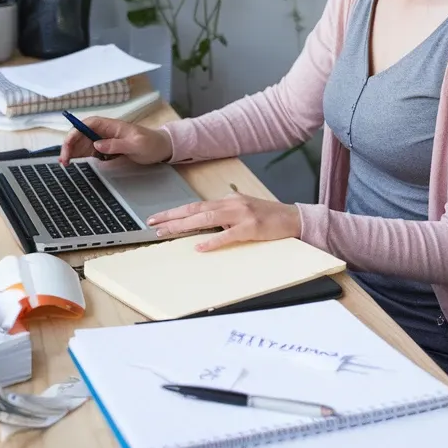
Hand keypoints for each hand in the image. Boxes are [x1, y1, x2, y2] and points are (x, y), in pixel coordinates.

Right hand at [59, 117, 172, 165]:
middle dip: (70, 145)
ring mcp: (104, 141)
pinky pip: (88, 152)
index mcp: (111, 126)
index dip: (75, 131)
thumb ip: (116, 145)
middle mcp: (104, 132)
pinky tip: (73, 164)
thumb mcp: (136, 145)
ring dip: (72, 152)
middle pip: (81, 134)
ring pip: (82, 144)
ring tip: (65, 164)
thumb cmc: (150, 143)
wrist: (160, 149)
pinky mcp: (105, 151)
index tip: (68, 144)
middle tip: (64, 160)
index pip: (88, 124)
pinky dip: (79, 157)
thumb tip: (97, 145)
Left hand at [147, 186, 300, 250]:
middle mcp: (231, 203)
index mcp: (228, 200)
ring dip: (184, 225)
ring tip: (166, 232)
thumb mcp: (243, 211)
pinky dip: (213, 241)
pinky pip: (228, 234)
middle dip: (172, 217)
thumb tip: (205, 223)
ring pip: (206, 218)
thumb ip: (225, 215)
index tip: (158, 217)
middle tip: (153, 223)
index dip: (175, 212)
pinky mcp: (251, 227)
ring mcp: (241, 214)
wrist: (295, 218)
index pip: (196, 205)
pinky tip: (200, 246)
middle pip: (195, 209)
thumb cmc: (269, 217)